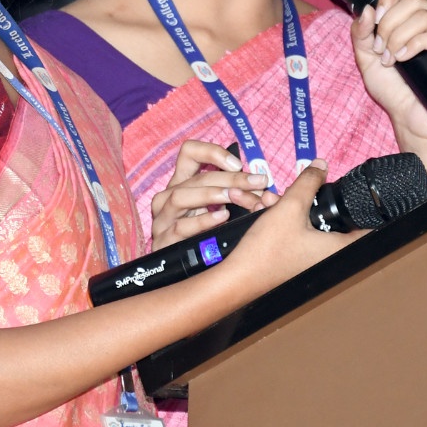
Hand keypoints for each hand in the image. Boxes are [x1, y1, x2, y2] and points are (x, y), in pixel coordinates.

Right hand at [149, 139, 277, 249]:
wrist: (184, 274)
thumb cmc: (207, 239)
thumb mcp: (220, 211)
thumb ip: (236, 196)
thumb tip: (263, 187)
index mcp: (182, 185)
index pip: (189, 153)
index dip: (212, 152)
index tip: (237, 163)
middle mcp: (168, 198)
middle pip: (195, 178)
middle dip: (230, 178)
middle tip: (258, 183)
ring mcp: (162, 220)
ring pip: (180, 197)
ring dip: (211, 194)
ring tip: (234, 197)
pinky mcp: (163, 242)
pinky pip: (180, 227)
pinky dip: (202, 221)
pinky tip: (222, 218)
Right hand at [212, 159, 358, 295]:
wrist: (238, 277)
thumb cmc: (267, 248)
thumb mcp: (290, 207)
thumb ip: (308, 182)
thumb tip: (322, 165)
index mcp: (338, 248)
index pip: (369, 227)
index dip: (367, 208)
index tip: (361, 195)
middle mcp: (330, 256)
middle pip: (335, 220)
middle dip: (315, 201)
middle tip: (299, 191)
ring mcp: (312, 259)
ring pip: (312, 224)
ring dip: (293, 207)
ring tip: (270, 200)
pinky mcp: (296, 258)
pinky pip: (299, 232)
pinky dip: (286, 220)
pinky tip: (265, 209)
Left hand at [350, 0, 426, 188]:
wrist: (408, 117)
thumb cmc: (393, 88)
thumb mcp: (366, 57)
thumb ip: (361, 32)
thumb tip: (366, 9)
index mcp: (417, 15)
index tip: (376, 18)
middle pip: (414, 0)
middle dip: (389, 24)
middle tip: (380, 48)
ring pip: (425, 16)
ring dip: (399, 36)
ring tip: (390, 58)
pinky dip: (415, 45)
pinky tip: (403, 59)